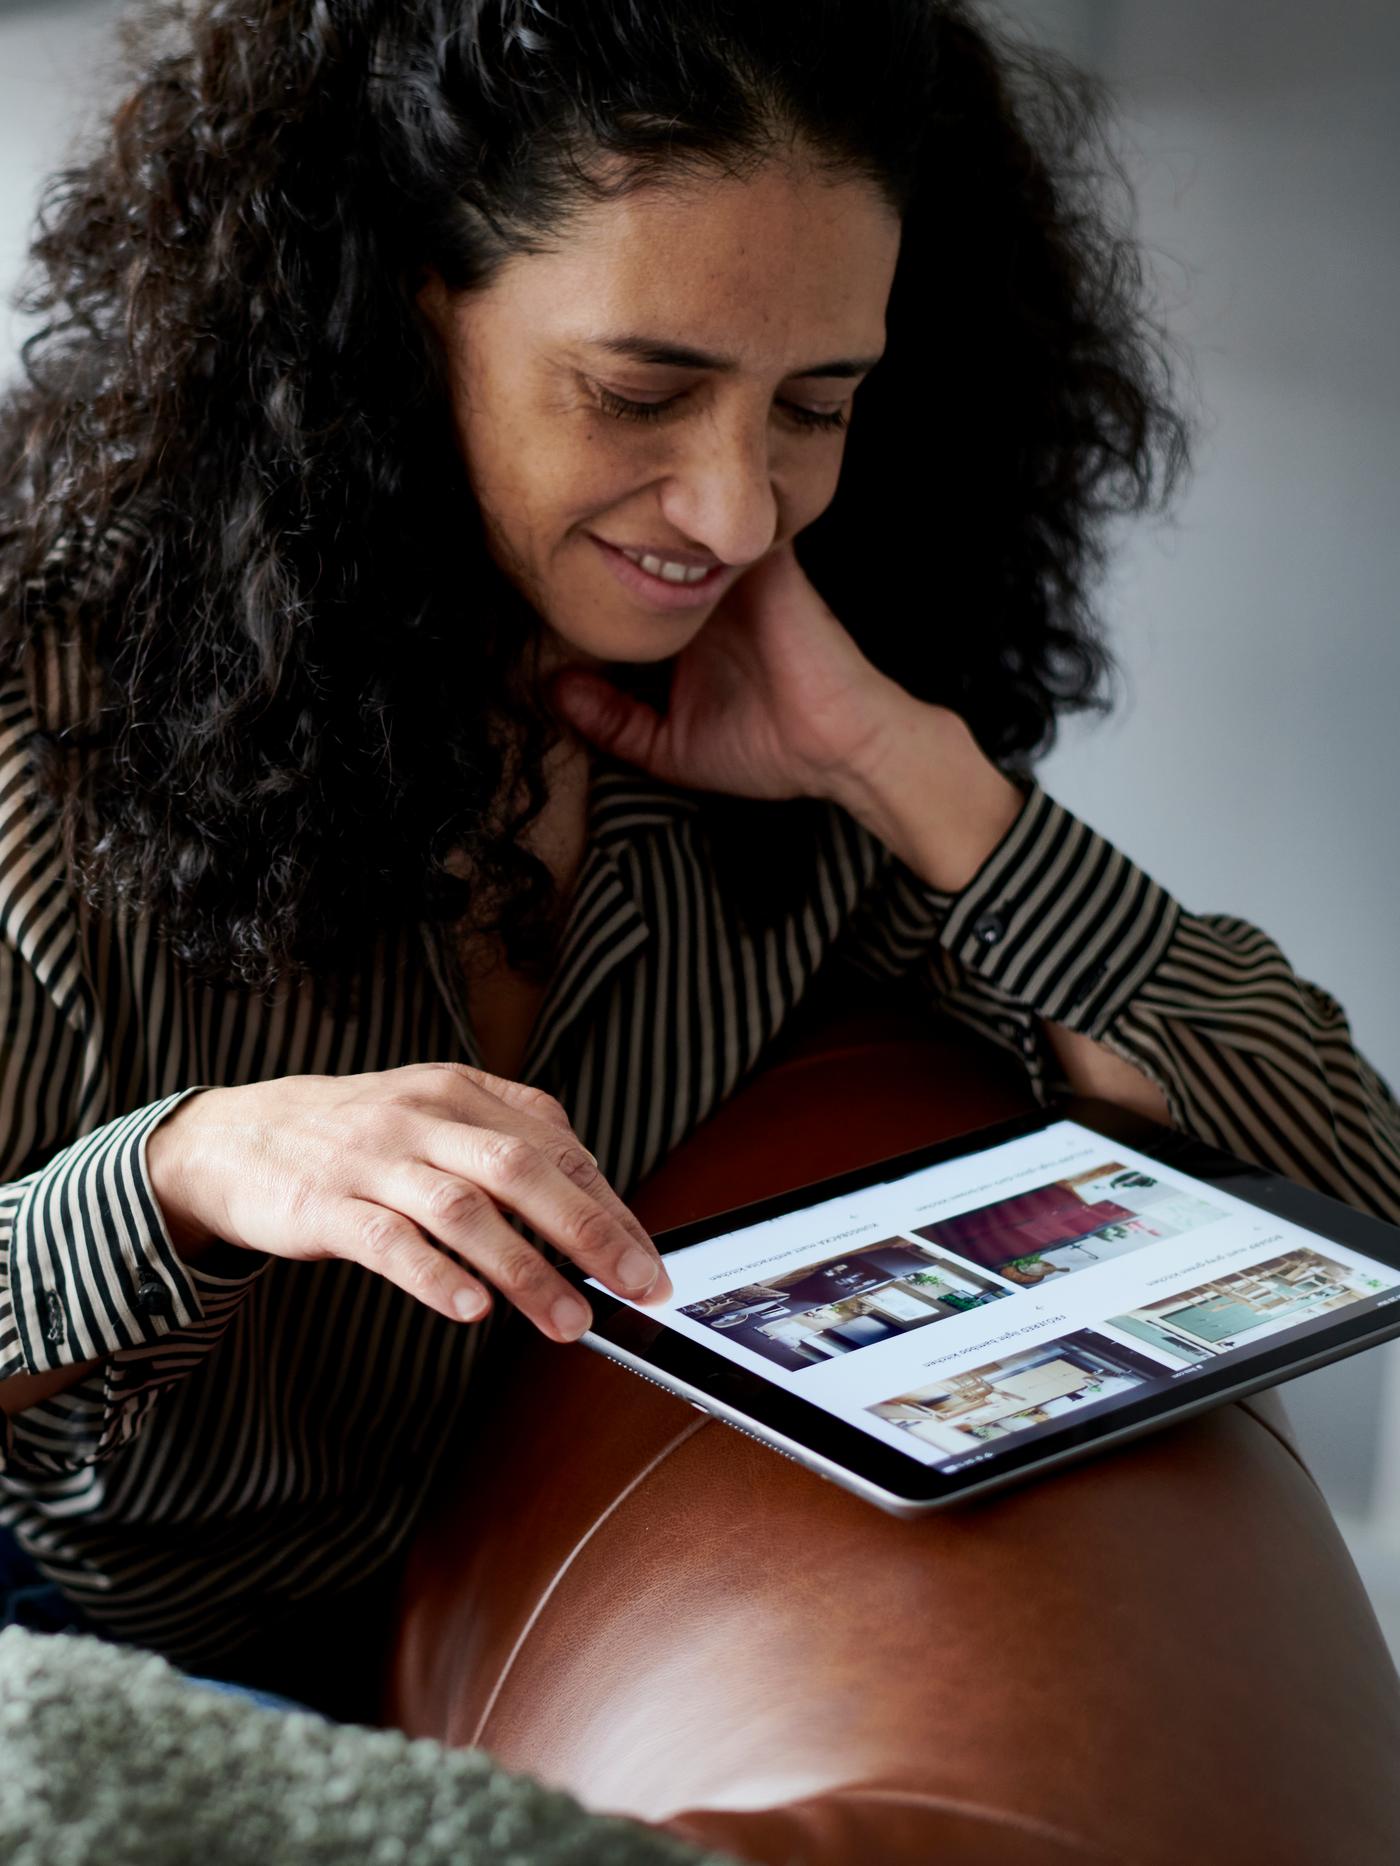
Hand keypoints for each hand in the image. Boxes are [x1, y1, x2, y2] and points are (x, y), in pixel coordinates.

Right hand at [145, 1063, 672, 1342]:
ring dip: (524, 1269)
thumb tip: (591, 1200)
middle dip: (588, 1231)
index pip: (554, 1144)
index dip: (607, 1202)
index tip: (646, 1257)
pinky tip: (472, 1311)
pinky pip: (388, 1242)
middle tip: (634, 1286)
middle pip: (521, 1168)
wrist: (230, 1138)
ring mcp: (372, 1161)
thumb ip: (503, 1141)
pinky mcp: (325, 1206)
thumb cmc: (351, 1135)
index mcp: (459, 1092)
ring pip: (463, 1210)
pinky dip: (436, 1277)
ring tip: (568, 1321)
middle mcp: (422, 1118)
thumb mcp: (431, 1113)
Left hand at [550, 541, 904, 802]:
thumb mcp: (668, 749)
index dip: (579, 590)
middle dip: (594, 546)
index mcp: (685, 624)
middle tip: (533, 545)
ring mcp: (735, 571)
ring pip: (670, 527)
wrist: (839, 747)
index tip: (528, 589)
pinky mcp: (763, 560)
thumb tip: (553, 689)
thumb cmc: (767, 750)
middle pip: (639, 549)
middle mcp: (707, 591)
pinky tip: (627, 518)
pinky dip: (679, 517)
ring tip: (570, 523)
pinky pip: (714, 524)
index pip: (623, 589)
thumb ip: (612, 723)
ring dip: (629, 523)